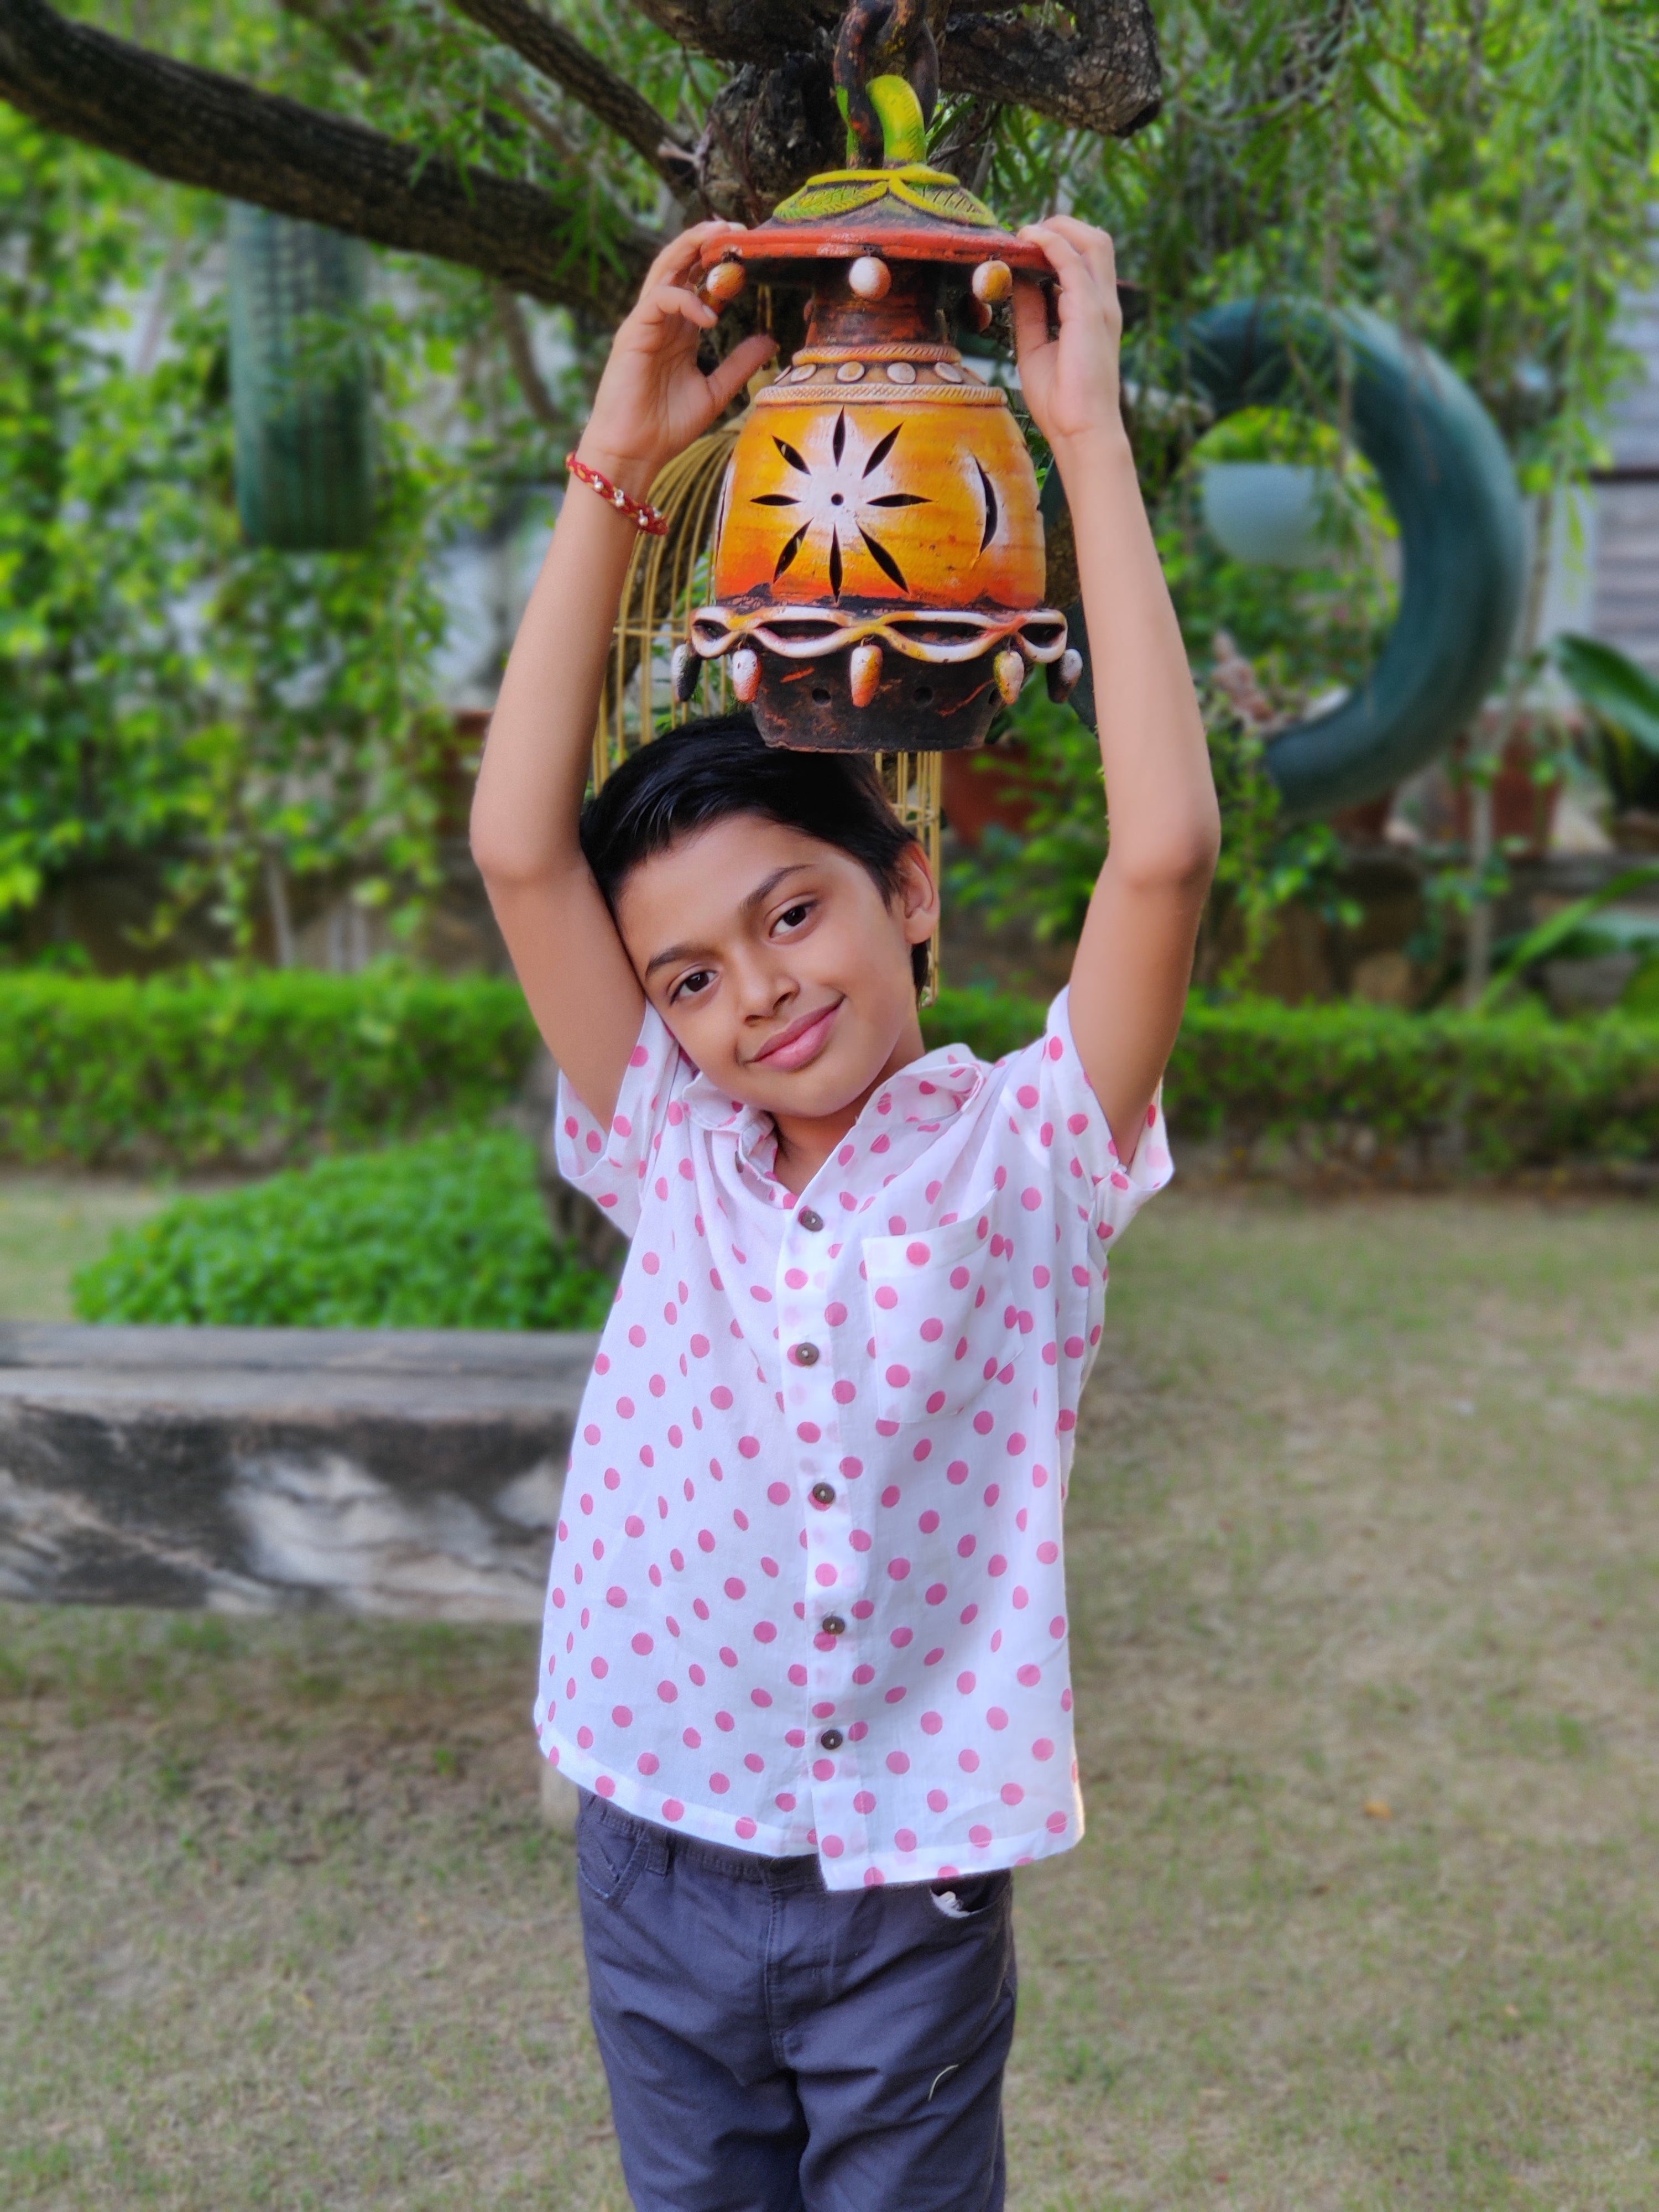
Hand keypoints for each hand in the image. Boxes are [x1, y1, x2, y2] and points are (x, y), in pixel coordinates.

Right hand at [578, 223, 778, 499]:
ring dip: (691, 247)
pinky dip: (685, 300)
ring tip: (721, 235)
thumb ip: (740, 363)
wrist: (634, 452)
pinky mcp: (633, 332)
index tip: (753, 251)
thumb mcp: (716, 391)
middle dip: (706, 240)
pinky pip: (659, 299)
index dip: (724, 263)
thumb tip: (771, 340)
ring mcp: (646, 323)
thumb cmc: (666, 426)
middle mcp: (664, 320)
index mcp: (682, 330)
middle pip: (681, 263)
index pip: (701, 282)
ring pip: (665, 268)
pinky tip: (709, 315)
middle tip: (738, 227)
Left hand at [1011, 217, 1123, 453]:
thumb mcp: (1035, 347)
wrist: (1081, 431)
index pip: (1084, 262)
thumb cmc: (1061, 401)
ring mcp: (1101, 305)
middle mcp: (1104, 304)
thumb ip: (1030, 312)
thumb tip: (1016, 282)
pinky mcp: (1090, 311)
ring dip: (1058, 228)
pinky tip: (1028, 240)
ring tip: (1026, 232)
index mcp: (1094, 314)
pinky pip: (1072, 261)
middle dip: (1062, 226)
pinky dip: (1050, 243)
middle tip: (1025, 233)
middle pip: (1096, 241)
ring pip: (1092, 241)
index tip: (1024, 246)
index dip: (1057, 246)